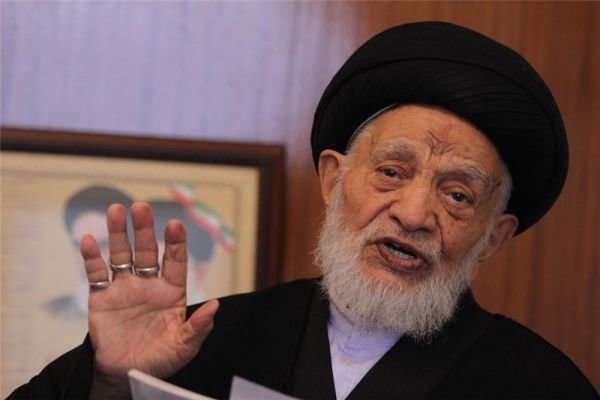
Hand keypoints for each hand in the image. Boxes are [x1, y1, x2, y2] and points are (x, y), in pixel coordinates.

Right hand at [81, 202, 218, 377]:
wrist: (126, 375)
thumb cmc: (159, 360)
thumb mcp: (184, 347)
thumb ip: (198, 327)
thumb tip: (215, 306)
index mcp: (171, 292)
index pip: (175, 261)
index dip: (175, 243)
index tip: (175, 225)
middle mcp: (148, 284)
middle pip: (147, 251)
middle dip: (145, 229)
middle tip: (141, 207)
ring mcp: (124, 288)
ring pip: (121, 254)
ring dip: (118, 233)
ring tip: (116, 210)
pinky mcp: (101, 298)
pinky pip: (96, 273)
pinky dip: (91, 257)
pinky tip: (89, 240)